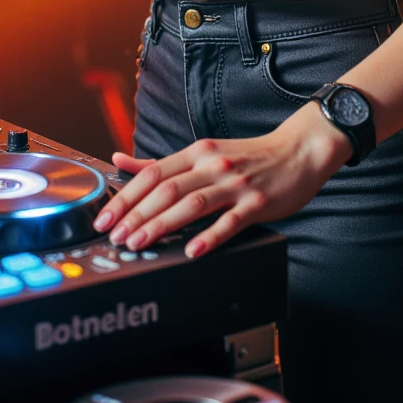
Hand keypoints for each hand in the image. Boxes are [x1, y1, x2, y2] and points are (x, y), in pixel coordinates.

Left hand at [94, 102, 352, 258]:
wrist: (299, 151)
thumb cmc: (249, 157)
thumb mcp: (203, 153)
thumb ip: (161, 163)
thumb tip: (118, 160)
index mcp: (196, 153)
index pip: (151, 174)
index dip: (125, 197)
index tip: (104, 219)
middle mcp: (212, 165)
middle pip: (166, 190)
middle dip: (136, 215)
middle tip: (116, 238)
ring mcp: (235, 184)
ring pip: (191, 204)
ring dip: (162, 225)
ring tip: (140, 243)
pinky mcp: (257, 202)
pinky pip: (230, 221)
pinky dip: (209, 236)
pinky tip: (192, 251)